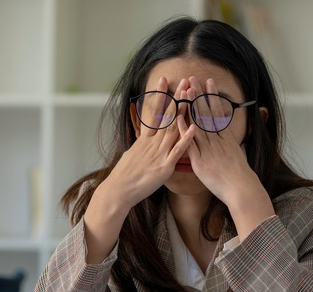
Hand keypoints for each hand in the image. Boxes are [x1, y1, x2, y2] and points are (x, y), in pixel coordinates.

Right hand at [99, 76, 196, 210]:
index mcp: (145, 139)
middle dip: (176, 97)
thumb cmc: (124, 176)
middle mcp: (152, 143)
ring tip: (191, 96)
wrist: (119, 190)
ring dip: (183, 111)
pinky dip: (186, 139)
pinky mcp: (164, 166)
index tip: (164, 80)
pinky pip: (177, 151)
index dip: (159, 95)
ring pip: (173, 128)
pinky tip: (194, 127)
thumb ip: (141, 146)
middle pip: (167, 116)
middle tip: (184, 81)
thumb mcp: (132, 154)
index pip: (153, 112)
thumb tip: (143, 140)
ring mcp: (159, 153)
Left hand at [185, 77, 273, 236]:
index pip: (218, 112)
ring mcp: (208, 149)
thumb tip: (232, 141)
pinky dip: (184, 130)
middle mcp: (217, 140)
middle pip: (207, 113)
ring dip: (191, 106)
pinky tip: (178, 118)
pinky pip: (190, 143)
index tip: (208, 82)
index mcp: (226, 138)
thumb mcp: (238, 155)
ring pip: (198, 123)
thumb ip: (232, 146)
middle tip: (193, 78)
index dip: (212, 97)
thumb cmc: (240, 176)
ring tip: (185, 90)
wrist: (241, 189)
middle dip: (199, 95)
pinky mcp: (200, 160)